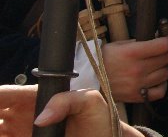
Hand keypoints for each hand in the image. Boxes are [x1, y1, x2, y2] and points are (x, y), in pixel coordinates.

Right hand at [0, 85, 142, 136]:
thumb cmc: (99, 118)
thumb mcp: (90, 101)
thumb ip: (67, 100)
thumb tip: (41, 118)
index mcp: (36, 98)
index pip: (7, 94)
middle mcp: (23, 116)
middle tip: (0, 127)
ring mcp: (22, 133)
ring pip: (0, 131)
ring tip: (6, 134)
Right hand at [102, 34, 167, 102]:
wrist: (89, 78)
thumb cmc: (105, 58)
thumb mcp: (121, 44)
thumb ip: (140, 42)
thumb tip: (159, 38)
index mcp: (132, 53)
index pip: (163, 45)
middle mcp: (137, 68)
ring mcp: (138, 84)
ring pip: (166, 74)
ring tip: (164, 62)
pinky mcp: (137, 96)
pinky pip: (160, 91)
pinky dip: (163, 85)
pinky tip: (160, 79)